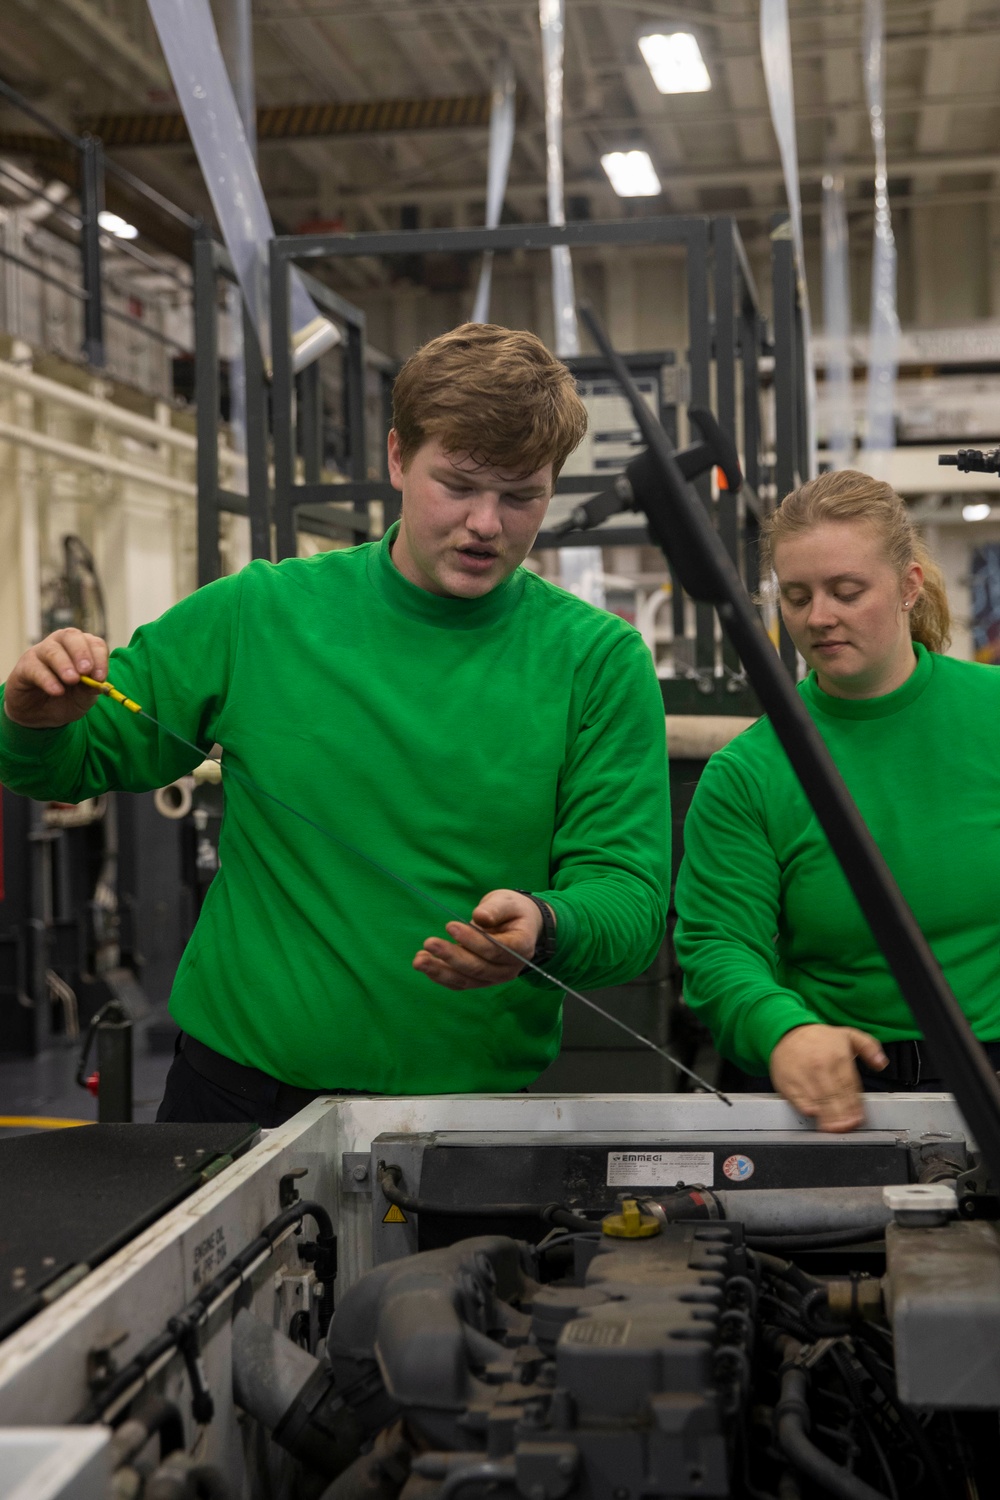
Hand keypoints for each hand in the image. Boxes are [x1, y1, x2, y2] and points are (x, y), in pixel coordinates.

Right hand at [3, 629, 109, 728]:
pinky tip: (56, 691)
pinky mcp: (24, 667)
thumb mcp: (83, 697)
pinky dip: (47, 679)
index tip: (101, 677)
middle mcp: (61, 644)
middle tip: (86, 670)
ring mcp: (40, 653)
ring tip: (72, 680)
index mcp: (81, 648)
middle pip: (71, 636)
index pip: (94, 643)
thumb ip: (90, 688)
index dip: (99, 658)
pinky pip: (35, 668)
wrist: (40, 715)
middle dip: (81, 652)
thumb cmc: (65, 699)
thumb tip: (98, 682)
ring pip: (52, 650)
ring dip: (64, 664)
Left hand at [413, 889, 544, 990]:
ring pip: (466, 980)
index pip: (495, 949)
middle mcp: (509, 968)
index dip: (473, 940)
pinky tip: (425, 965)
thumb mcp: (507, 902)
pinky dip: (440, 976)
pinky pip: (459, 983)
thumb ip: (495, 909)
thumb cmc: (512, 911)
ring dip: (440, 971)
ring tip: (418, 960)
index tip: (450, 926)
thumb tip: (480, 917)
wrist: (518, 926)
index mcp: (521, 947)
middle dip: (451, 956)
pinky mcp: (480, 980)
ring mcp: (494, 978)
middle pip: (478, 967)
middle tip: (429, 942)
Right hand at [769, 1023, 887, 1131]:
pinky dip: (807, 1109)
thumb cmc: (819, 1038)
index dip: (855, 1106)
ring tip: (835, 1129)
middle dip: (843, 1115)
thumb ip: (869, 1047)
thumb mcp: (848, 1034)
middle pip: (835, 1097)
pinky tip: (815, 1116)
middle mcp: (821, 1067)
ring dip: (828, 1118)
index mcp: (838, 1057)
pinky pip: (799, 1099)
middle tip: (848, 1127)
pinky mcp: (789, 1082)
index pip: (850, 1087)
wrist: (787, 1032)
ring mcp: (804, 1076)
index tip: (859, 1118)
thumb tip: (881, 1063)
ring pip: (819, 1101)